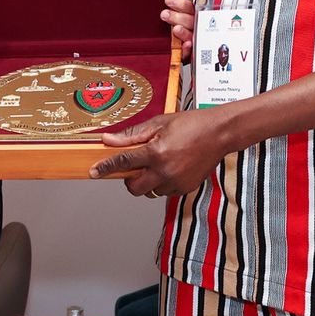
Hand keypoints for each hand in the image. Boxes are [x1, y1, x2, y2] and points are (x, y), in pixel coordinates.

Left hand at [88, 107, 229, 197]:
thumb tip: (109, 140)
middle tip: (134, 168)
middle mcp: (165, 171)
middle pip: (134, 188)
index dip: (106, 167)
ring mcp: (176, 182)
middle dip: (129, 180)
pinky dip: (162, 183)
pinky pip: (165, 192)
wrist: (219, 133)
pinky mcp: (185, 188)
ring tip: (158, 164)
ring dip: (147, 182)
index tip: (95, 172)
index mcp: (156, 152)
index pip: (123, 163)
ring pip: (150, 192)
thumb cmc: (191, 124)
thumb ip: (132, 135)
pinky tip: (170, 168)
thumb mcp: (159, 123)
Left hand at [163, 0, 195, 60]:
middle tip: (165, 14)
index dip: (181, 3)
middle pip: (191, 20)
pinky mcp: (189, 53)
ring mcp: (192, 39)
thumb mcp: (175, 0)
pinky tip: (185, 45)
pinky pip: (191, 52)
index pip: (191, 6)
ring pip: (192, 35)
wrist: (159, 40)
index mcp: (192, 11)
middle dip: (179, 17)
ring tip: (174, 28)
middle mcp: (193, 25)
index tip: (168, 0)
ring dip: (184, 31)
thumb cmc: (173, 16)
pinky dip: (189, 49)